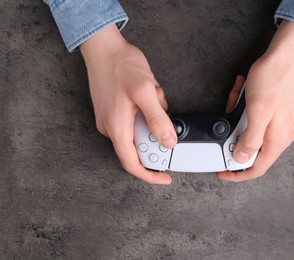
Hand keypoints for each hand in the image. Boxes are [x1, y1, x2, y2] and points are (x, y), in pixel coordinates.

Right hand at [80, 25, 176, 183]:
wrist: (103, 48)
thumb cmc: (121, 66)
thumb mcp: (145, 91)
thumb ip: (157, 119)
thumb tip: (168, 142)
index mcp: (117, 128)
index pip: (132, 163)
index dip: (149, 175)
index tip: (164, 177)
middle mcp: (110, 127)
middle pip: (137, 147)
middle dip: (155, 132)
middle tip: (163, 111)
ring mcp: (109, 119)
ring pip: (137, 130)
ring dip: (151, 118)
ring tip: (155, 94)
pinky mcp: (112, 111)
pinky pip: (133, 119)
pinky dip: (145, 111)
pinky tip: (149, 93)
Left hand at [217, 21, 293, 181]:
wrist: (285, 56)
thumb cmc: (274, 80)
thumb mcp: (257, 112)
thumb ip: (250, 139)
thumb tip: (242, 158)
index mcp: (278, 139)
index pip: (257, 168)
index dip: (238, 173)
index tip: (223, 172)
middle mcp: (281, 135)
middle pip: (251, 148)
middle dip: (234, 134)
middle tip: (227, 119)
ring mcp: (279, 124)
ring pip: (250, 130)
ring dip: (238, 117)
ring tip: (237, 98)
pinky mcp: (275, 113)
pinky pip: (253, 117)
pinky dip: (243, 108)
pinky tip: (243, 92)